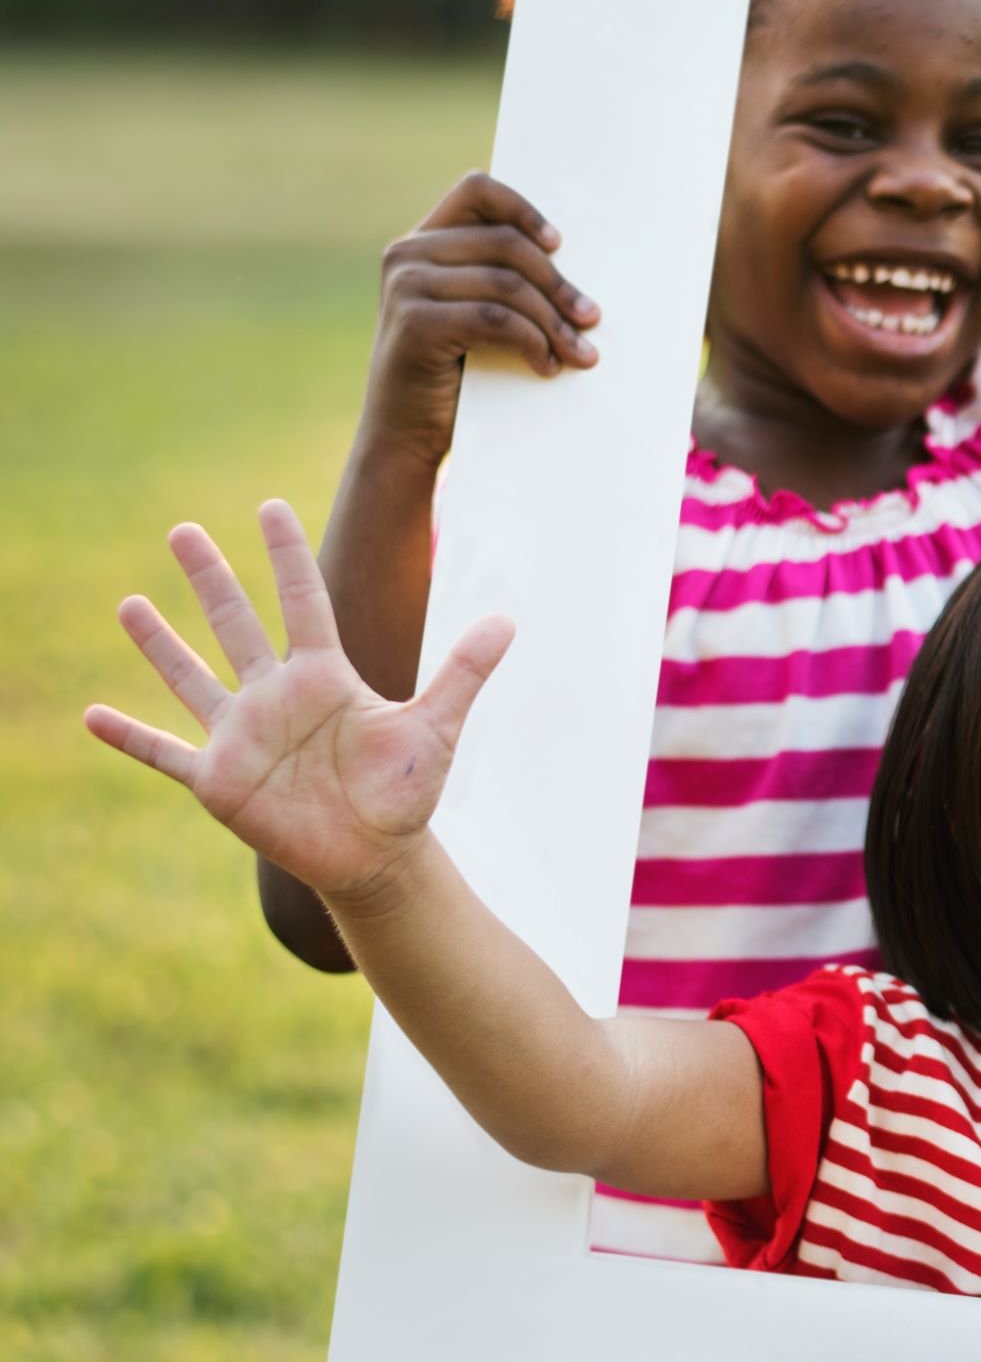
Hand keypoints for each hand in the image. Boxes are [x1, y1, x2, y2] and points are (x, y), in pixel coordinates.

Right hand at [84, 503, 513, 903]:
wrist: (379, 856)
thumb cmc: (404, 792)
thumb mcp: (435, 726)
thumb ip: (464, 671)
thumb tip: (509, 619)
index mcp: (325, 676)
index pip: (303, 601)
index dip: (286, 555)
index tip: (270, 505)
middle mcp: (276, 696)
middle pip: (238, 624)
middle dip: (212, 579)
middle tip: (183, 529)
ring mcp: (243, 736)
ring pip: (193, 678)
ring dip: (161, 645)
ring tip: (130, 603)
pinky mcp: (219, 780)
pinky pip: (165, 753)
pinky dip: (130, 737)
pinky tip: (90, 715)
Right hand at [365, 172, 600, 461]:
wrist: (406, 433)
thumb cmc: (454, 374)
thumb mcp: (474, 315)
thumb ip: (500, 281)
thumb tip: (577, 273)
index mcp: (424, 242)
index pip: (477, 191)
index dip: (523, 208)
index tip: (560, 244)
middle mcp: (408, 254)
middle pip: (506, 244)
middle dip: (558, 284)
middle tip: (591, 318)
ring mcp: (406, 286)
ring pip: (507, 284)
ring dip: (553, 321)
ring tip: (579, 353)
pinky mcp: (415, 323)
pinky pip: (495, 319)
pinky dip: (532, 341)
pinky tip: (546, 365)